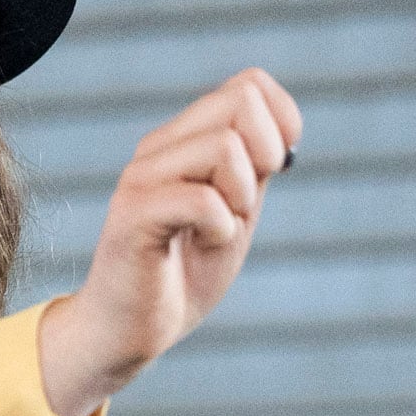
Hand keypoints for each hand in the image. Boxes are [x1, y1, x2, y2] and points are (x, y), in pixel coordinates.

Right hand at [40, 67, 300, 415]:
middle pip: (241, 99)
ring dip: (240, 197)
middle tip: (246, 202)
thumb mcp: (234, 214)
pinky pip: (204, 201)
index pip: (248, 84)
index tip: (275, 169)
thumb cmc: (181, 276)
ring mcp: (142, 178)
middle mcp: (158, 149)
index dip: (283, 120)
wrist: (129, 331)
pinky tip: (202, 246)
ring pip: (225, 146)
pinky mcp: (133, 215)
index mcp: (182, 141)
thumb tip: (286, 129)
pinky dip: (221, 230)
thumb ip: (254, 171)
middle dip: (266, 152)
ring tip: (218, 230)